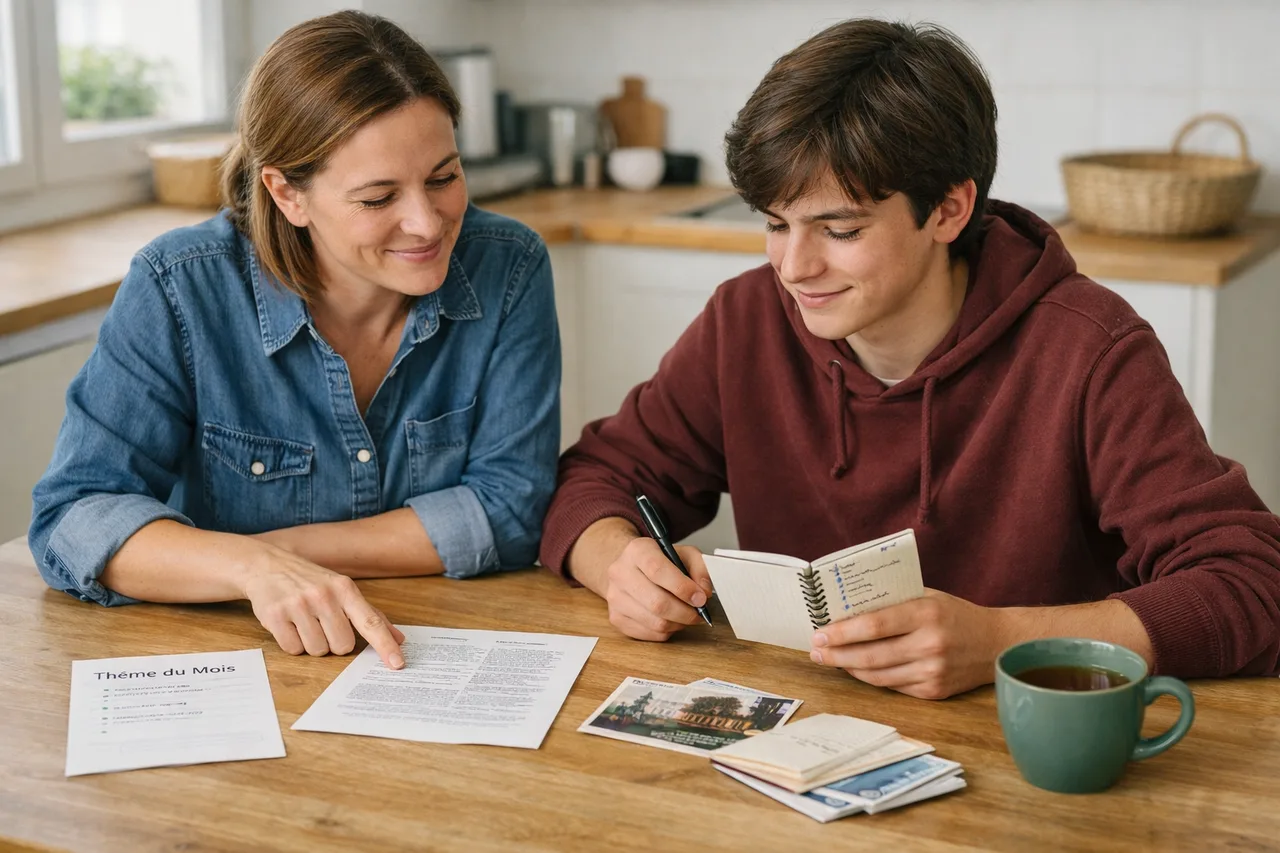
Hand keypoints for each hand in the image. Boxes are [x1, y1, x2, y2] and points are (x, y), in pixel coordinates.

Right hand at [239, 540, 406, 668]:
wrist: (266, 565)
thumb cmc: (310, 581)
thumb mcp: (342, 589)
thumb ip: (370, 615)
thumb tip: (398, 639)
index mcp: (345, 588)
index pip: (370, 622)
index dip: (384, 645)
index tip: (397, 663)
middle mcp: (323, 595)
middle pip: (342, 646)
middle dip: (334, 643)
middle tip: (323, 625)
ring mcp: (298, 605)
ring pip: (318, 650)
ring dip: (312, 644)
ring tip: (304, 623)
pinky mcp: (275, 616)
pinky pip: (293, 650)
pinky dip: (293, 644)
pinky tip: (289, 624)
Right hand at [603, 537, 713, 641]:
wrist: (630, 568)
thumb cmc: (659, 561)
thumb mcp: (683, 553)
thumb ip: (700, 567)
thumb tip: (704, 592)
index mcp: (637, 551)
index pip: (657, 570)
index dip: (683, 588)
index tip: (700, 598)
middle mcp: (620, 573)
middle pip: (656, 602)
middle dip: (685, 612)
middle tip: (699, 613)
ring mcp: (615, 597)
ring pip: (655, 622)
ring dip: (678, 623)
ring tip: (686, 615)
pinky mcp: (616, 617)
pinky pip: (649, 633)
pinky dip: (667, 631)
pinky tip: (671, 620)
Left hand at [808, 589, 1004, 699]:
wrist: (997, 644)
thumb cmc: (955, 614)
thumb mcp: (927, 596)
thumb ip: (893, 601)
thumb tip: (847, 608)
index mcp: (926, 614)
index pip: (874, 625)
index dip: (842, 632)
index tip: (819, 633)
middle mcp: (929, 645)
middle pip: (871, 655)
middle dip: (837, 654)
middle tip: (816, 651)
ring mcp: (932, 672)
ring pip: (878, 676)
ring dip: (849, 668)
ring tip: (830, 659)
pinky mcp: (934, 692)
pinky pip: (892, 687)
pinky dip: (871, 678)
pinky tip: (857, 668)